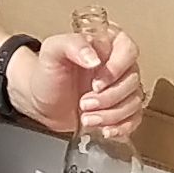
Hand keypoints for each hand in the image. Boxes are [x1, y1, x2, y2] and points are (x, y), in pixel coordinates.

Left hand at [10, 26, 147, 142]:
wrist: (39, 101)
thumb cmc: (46, 73)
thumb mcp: (52, 51)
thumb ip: (73, 44)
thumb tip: (94, 58)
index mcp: (107, 42)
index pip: (128, 50)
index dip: (115, 69)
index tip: (95, 84)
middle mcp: (118, 64)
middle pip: (132, 80)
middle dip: (108, 98)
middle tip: (84, 104)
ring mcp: (122, 87)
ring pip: (134, 101)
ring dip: (111, 115)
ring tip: (87, 118)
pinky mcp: (121, 108)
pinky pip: (134, 118)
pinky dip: (122, 127)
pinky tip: (105, 130)